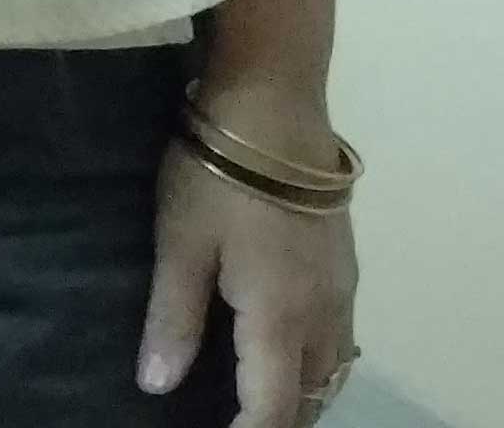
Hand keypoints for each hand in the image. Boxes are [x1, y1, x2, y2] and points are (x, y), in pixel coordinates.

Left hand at [145, 143, 359, 424]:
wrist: (275, 107)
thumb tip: (158, 386)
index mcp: (280, 317)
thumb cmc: (216, 175)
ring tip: (261, 400)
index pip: (272, 405)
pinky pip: (342, 338)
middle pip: (312, 395)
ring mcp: (343, 288)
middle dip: (280, 419)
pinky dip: (318, 362)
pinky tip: (289, 353)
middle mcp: (324, 313)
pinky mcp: (345, 264)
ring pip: (334, 368)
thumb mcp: (180, 244)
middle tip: (236, 422)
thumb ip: (173, 318)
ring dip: (303, 393)